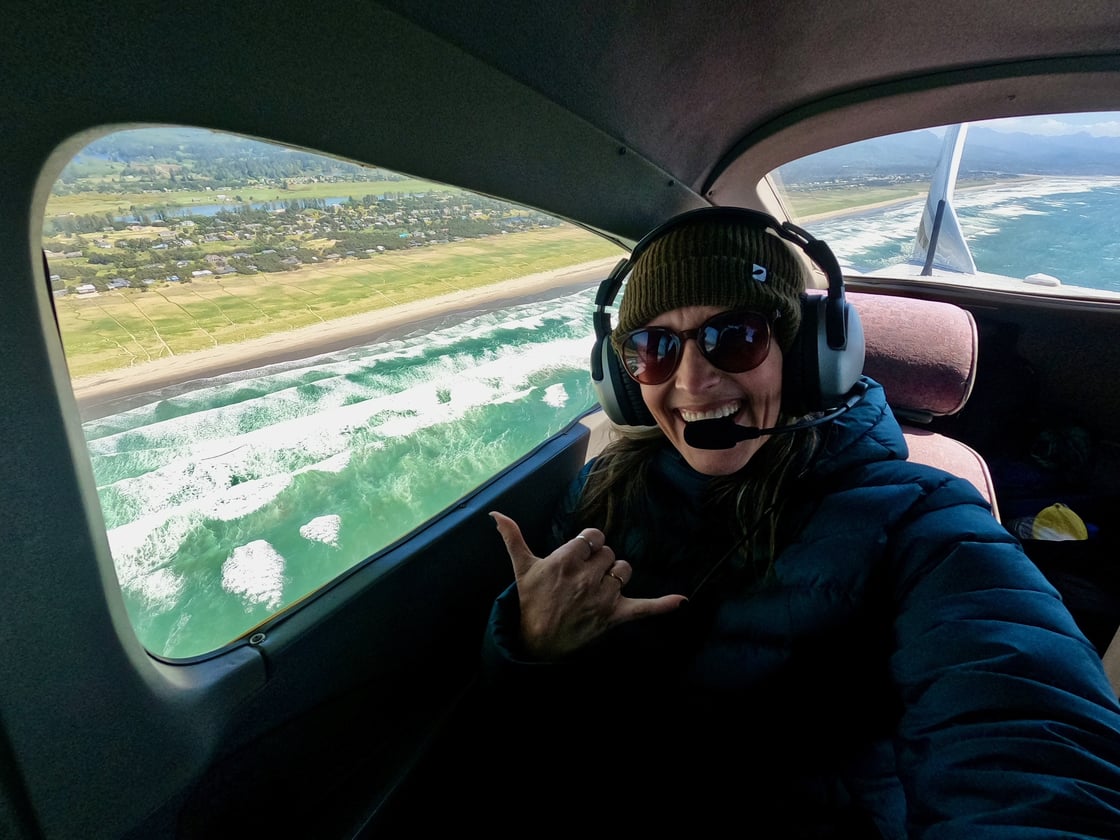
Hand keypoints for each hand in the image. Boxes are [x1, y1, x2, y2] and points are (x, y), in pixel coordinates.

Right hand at [491, 511, 686, 659]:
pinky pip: (643, 608)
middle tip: (583, 576)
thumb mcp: (521, 568)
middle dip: (599, 561)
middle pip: (609, 553)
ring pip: (624, 570)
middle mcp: (586, 577)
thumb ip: (512, 537)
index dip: (589, 544)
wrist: (536, 641)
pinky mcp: (614, 615)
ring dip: (615, 576)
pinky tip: (681, 600)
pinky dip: (662, 605)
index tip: (580, 553)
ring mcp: (602, 596)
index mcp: (565, 560)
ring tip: (597, 587)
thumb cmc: (530, 602)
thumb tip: (495, 515)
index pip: (593, 537)